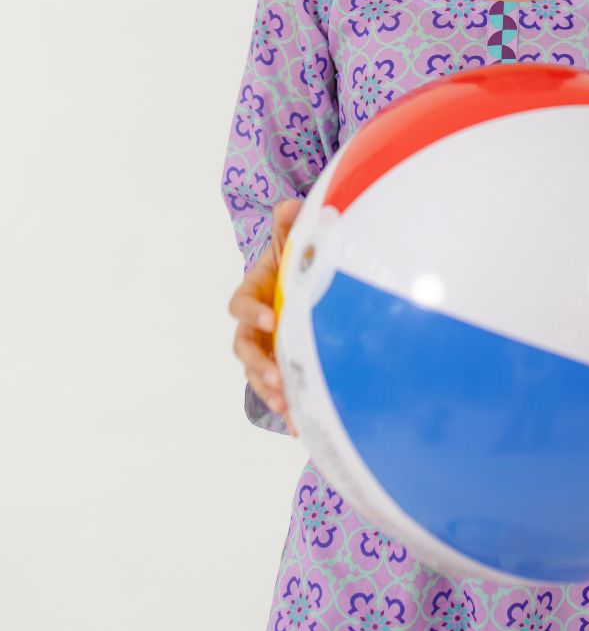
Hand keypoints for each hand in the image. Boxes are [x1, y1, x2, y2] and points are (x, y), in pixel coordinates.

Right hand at [228, 198, 303, 432]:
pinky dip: (288, 405)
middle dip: (257, 363)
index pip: (240, 304)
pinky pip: (279, 387)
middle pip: (243, 347)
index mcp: (253, 291)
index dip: (252, 311)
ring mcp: (266, 344)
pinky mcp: (282, 362)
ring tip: (285, 406)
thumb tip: (289, 205)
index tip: (272, 318)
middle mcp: (254, 322)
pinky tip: (302, 425)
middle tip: (277, 377)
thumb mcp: (293, 239)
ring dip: (268, 389)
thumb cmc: (296, 257)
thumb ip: (288, 224)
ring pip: (256, 371)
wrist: (306, 274)